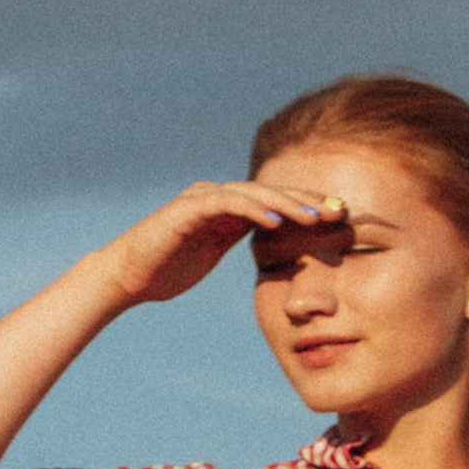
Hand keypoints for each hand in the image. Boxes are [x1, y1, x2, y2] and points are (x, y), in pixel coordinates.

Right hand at [91, 180, 343, 307]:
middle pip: (271, 192)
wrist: (127, 276)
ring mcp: (203, 199)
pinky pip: (227, 204)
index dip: (307, 208)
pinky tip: (276, 220)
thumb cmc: (167, 269)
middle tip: (340, 211)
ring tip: (316, 217)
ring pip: (254, 193)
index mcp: (228, 209)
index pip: (275, 203)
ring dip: (287, 204)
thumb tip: (269, 245)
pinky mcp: (189, 209)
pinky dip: (252, 210)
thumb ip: (236, 241)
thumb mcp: (211, 253)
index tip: (339, 220)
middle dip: (307, 201)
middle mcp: (218, 196)